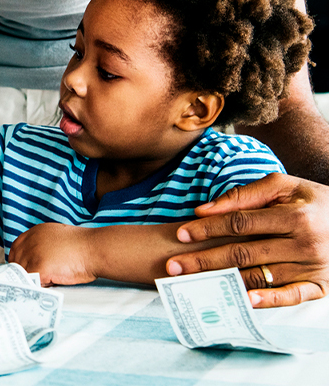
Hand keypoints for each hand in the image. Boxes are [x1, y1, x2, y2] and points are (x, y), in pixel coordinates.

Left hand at [9, 223, 96, 285]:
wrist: (95, 248)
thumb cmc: (83, 246)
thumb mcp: (57, 237)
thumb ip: (43, 244)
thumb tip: (34, 260)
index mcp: (34, 232)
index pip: (15, 249)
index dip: (19, 262)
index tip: (24, 271)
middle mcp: (30, 241)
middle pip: (16, 263)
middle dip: (24, 273)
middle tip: (36, 280)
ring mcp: (33, 254)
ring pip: (23, 274)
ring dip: (33, 280)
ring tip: (49, 280)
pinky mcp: (39, 268)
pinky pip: (32, 283)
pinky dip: (40, 287)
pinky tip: (51, 284)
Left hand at [166, 173, 328, 307]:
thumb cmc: (311, 200)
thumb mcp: (283, 186)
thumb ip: (243, 195)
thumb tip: (203, 210)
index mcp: (294, 216)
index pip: (240, 223)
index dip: (208, 228)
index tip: (181, 234)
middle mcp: (304, 243)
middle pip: (243, 253)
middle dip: (204, 260)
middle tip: (173, 266)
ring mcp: (313, 267)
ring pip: (260, 276)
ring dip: (224, 282)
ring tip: (193, 284)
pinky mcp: (321, 285)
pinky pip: (292, 297)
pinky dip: (269, 301)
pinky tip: (243, 301)